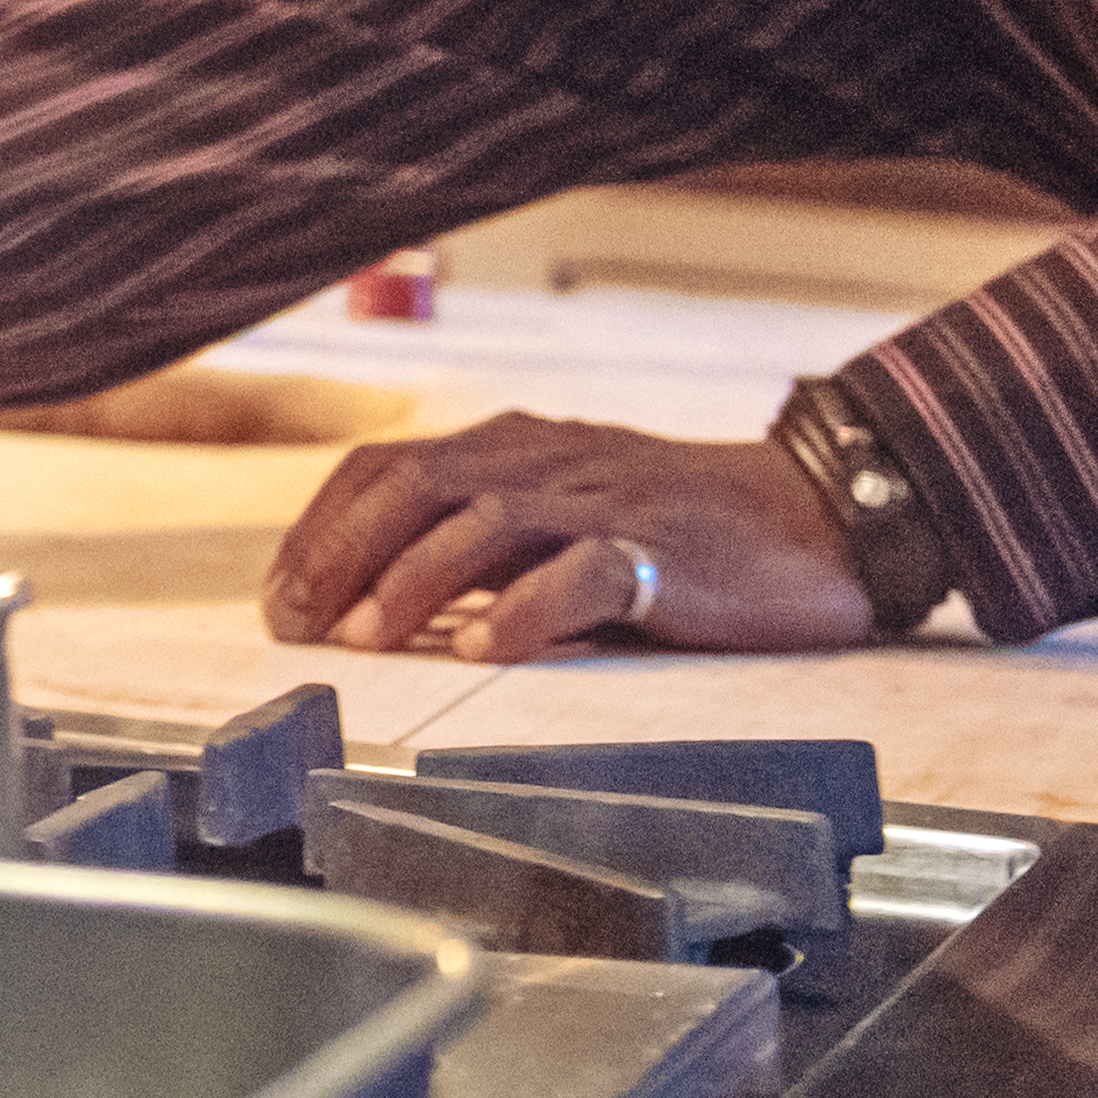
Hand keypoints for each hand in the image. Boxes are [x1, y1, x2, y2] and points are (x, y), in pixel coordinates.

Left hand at [268, 414, 872, 660]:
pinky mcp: (665, 553)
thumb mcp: (563, 516)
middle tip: (299, 624)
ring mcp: (605, 503)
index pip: (385, 469)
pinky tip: (486, 650)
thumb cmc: (681, 526)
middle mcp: (546, 462)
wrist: (819, 514)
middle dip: (341, 554)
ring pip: (484, 519)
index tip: (279, 597)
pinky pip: (584, 572)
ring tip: (368, 639)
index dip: (319, 530)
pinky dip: (526, 610)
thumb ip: (481, 544)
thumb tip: (376, 600)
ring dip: (413, 581)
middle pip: (413, 486)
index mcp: (512, 447)